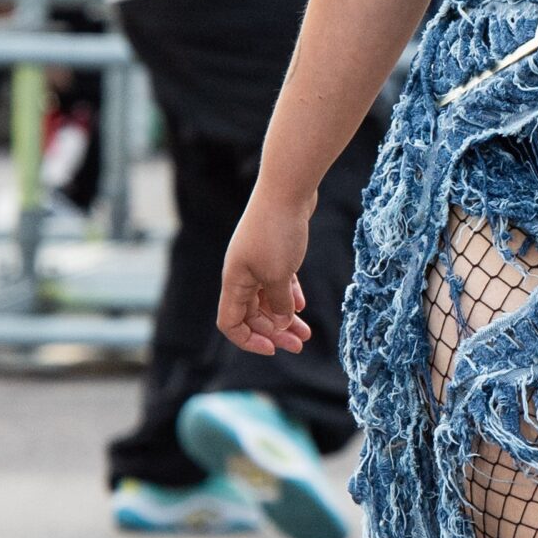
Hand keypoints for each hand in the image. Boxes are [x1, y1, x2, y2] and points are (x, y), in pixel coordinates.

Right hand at [217, 191, 315, 355]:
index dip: (248, 340)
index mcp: (235, 281)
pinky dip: (288, 296)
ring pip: (267, 299)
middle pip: (252, 314)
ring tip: (307, 333)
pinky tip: (302, 306)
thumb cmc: (278, 232)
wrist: (287, 189)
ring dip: (285, 317)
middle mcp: (241, 273)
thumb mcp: (279, 276)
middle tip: (301, 343)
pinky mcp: (274, 250)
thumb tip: (279, 323)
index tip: (274, 348)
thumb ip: (278, 304)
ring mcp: (257, 261)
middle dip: (275, 331)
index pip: (230, 322)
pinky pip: (277, 282)